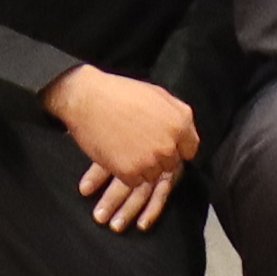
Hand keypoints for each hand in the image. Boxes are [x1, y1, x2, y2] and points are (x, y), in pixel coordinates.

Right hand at [49, 66, 200, 230]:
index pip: (189, 149)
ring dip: (143, 168)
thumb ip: (176, 114)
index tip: (164, 146)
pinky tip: (117, 157)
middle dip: (159, 158)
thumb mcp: (158, 94)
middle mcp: (169, 144)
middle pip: (171, 164)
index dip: (176, 148)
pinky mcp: (130, 172)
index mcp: (180, 122)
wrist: (86, 99)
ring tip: (126, 150)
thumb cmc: (120, 93)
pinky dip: (127, 174)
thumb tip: (184, 131)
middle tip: (140, 147)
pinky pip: (135, 182)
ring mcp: (150, 160)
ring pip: (154, 175)